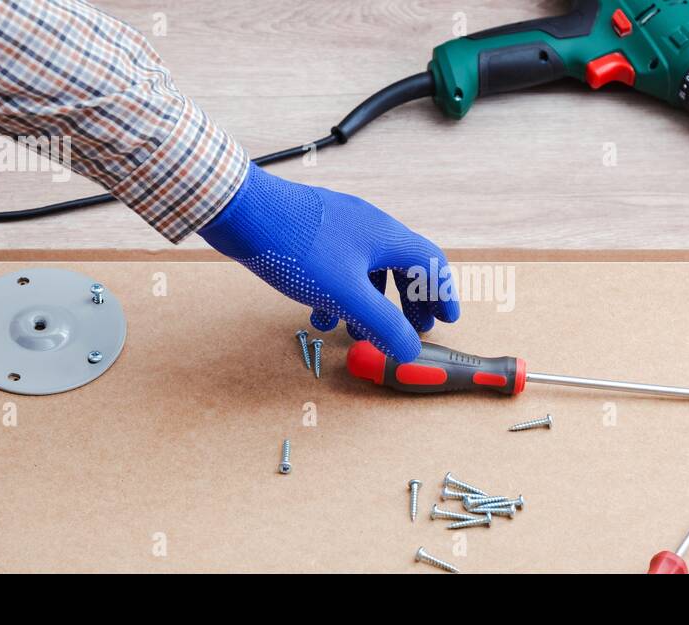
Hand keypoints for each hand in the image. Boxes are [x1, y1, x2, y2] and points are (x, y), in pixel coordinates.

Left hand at [198, 164, 460, 361]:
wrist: (242, 210)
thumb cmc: (297, 246)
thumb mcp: (345, 294)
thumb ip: (381, 324)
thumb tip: (409, 349)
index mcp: (385, 236)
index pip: (430, 261)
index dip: (442, 293)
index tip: (446, 319)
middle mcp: (368, 227)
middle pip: (401, 266)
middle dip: (407, 302)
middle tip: (411, 330)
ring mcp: (338, 228)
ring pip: (367, 269)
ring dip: (369, 303)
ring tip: (360, 332)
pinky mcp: (312, 234)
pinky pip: (338, 267)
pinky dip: (338, 294)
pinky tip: (319, 315)